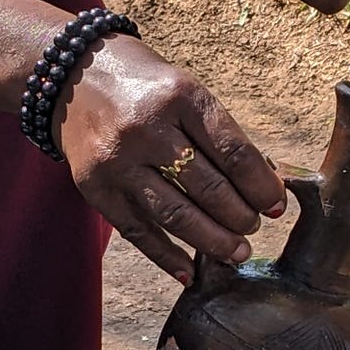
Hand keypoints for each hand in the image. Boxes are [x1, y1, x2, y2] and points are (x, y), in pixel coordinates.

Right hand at [55, 36, 285, 280]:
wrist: (73, 76)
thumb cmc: (144, 86)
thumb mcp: (184, 90)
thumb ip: (217, 133)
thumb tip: (261, 184)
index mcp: (180, 96)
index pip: (234, 151)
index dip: (262, 185)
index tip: (276, 205)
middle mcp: (147, 128)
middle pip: (209, 188)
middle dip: (241, 216)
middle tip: (254, 227)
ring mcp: (118, 161)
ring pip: (176, 215)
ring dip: (213, 241)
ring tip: (236, 252)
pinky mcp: (96, 188)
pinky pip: (138, 232)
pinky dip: (167, 257)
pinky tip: (190, 273)